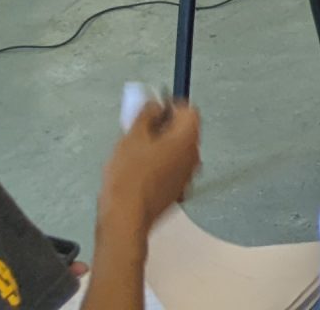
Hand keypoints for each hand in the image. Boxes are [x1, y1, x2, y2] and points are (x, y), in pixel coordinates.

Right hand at [97, 101, 199, 236]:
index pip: (189, 110)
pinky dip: (159, 164)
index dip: (169, 106)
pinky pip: (172, 167)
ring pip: (177, 149)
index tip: (152, 110)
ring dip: (160, 146)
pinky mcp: (178, 189)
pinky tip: (139, 170)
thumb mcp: (132, 136)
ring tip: (135, 152)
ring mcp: (187, 174)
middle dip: (163, 127)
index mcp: (187, 138)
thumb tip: (154, 104)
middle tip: (140, 130)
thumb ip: (147, 114)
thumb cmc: (129, 179)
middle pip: (183, 130)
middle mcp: (193, 155)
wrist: (125, 216)